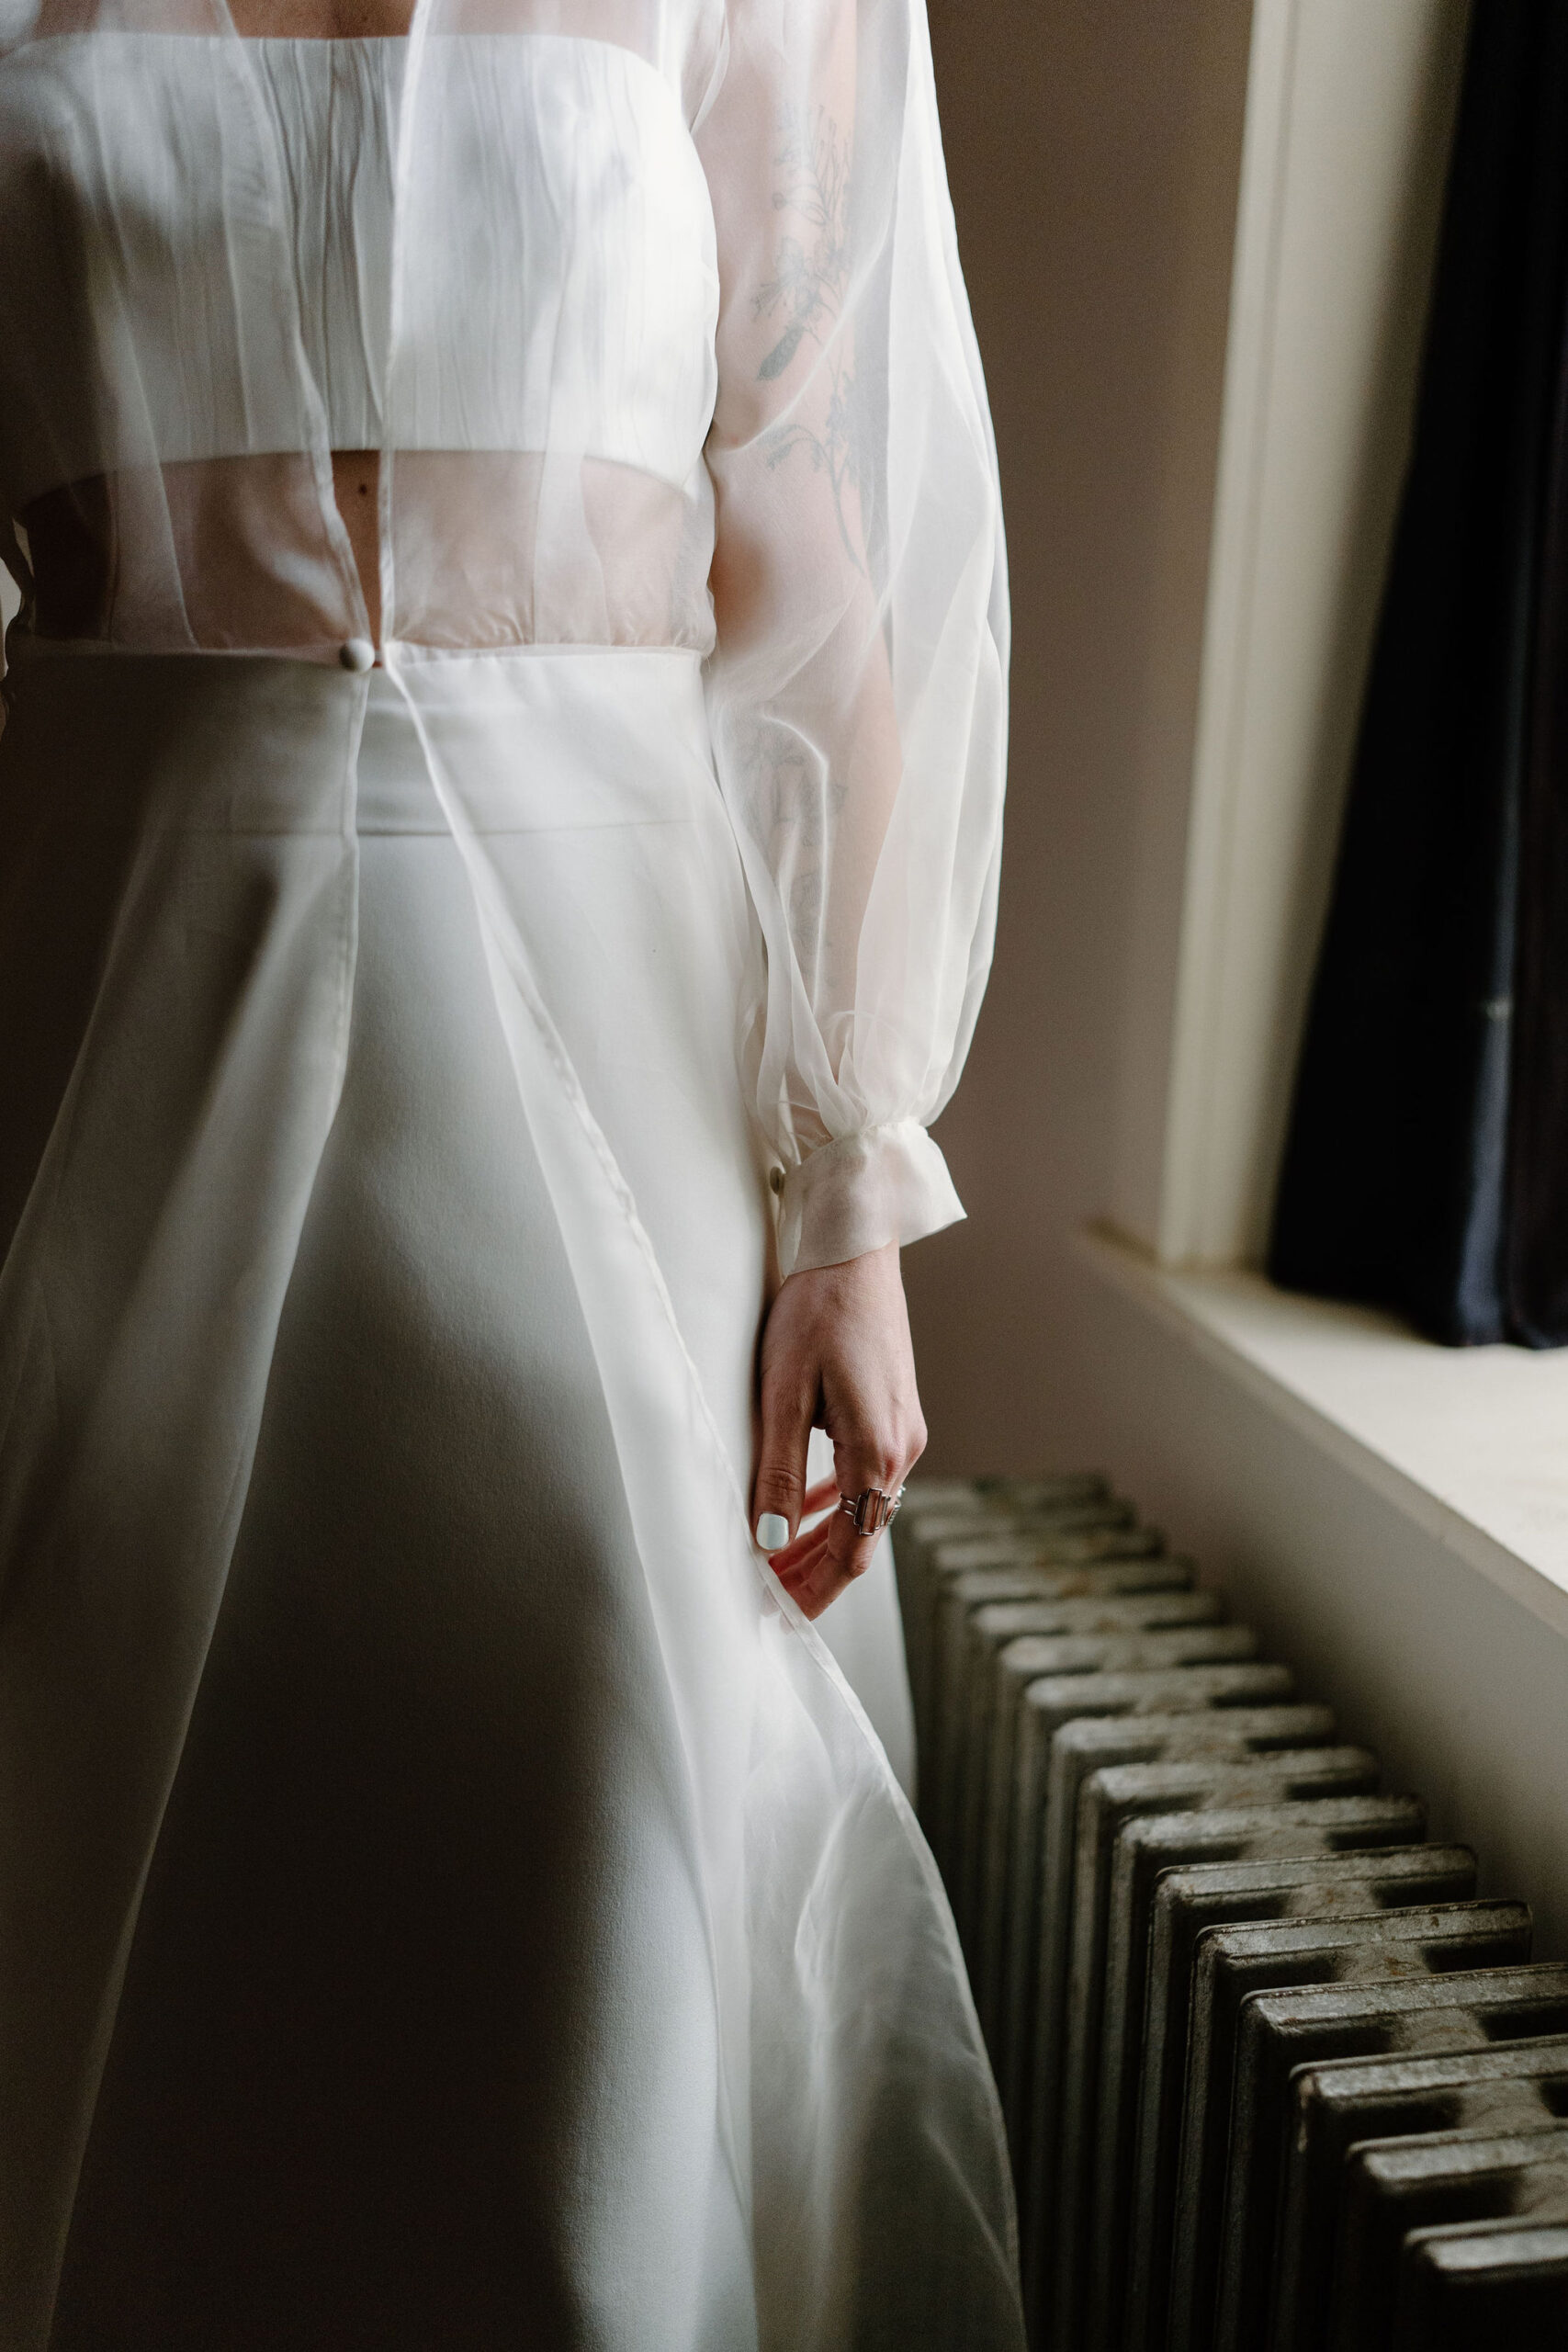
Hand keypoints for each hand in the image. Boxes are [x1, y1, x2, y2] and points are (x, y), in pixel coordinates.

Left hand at [751, 1241, 926, 1619]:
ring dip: (824, 1539)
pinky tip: (809, 1509)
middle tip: (772, 1604)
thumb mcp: (783, 1393)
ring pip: (865, 1505)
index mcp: (876, 1451)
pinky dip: (837, 1501)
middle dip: (816, 1572)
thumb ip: (778, 1471)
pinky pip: (868, 1475)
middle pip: (862, 1534)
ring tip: (781, 1567)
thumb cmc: (815, 1312)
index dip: (816, 1588)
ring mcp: (903, 1428)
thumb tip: (769, 1541)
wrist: (854, 1251)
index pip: (852, 1548)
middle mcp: (901, 1447)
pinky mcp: (893, 1410)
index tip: (780, 1616)